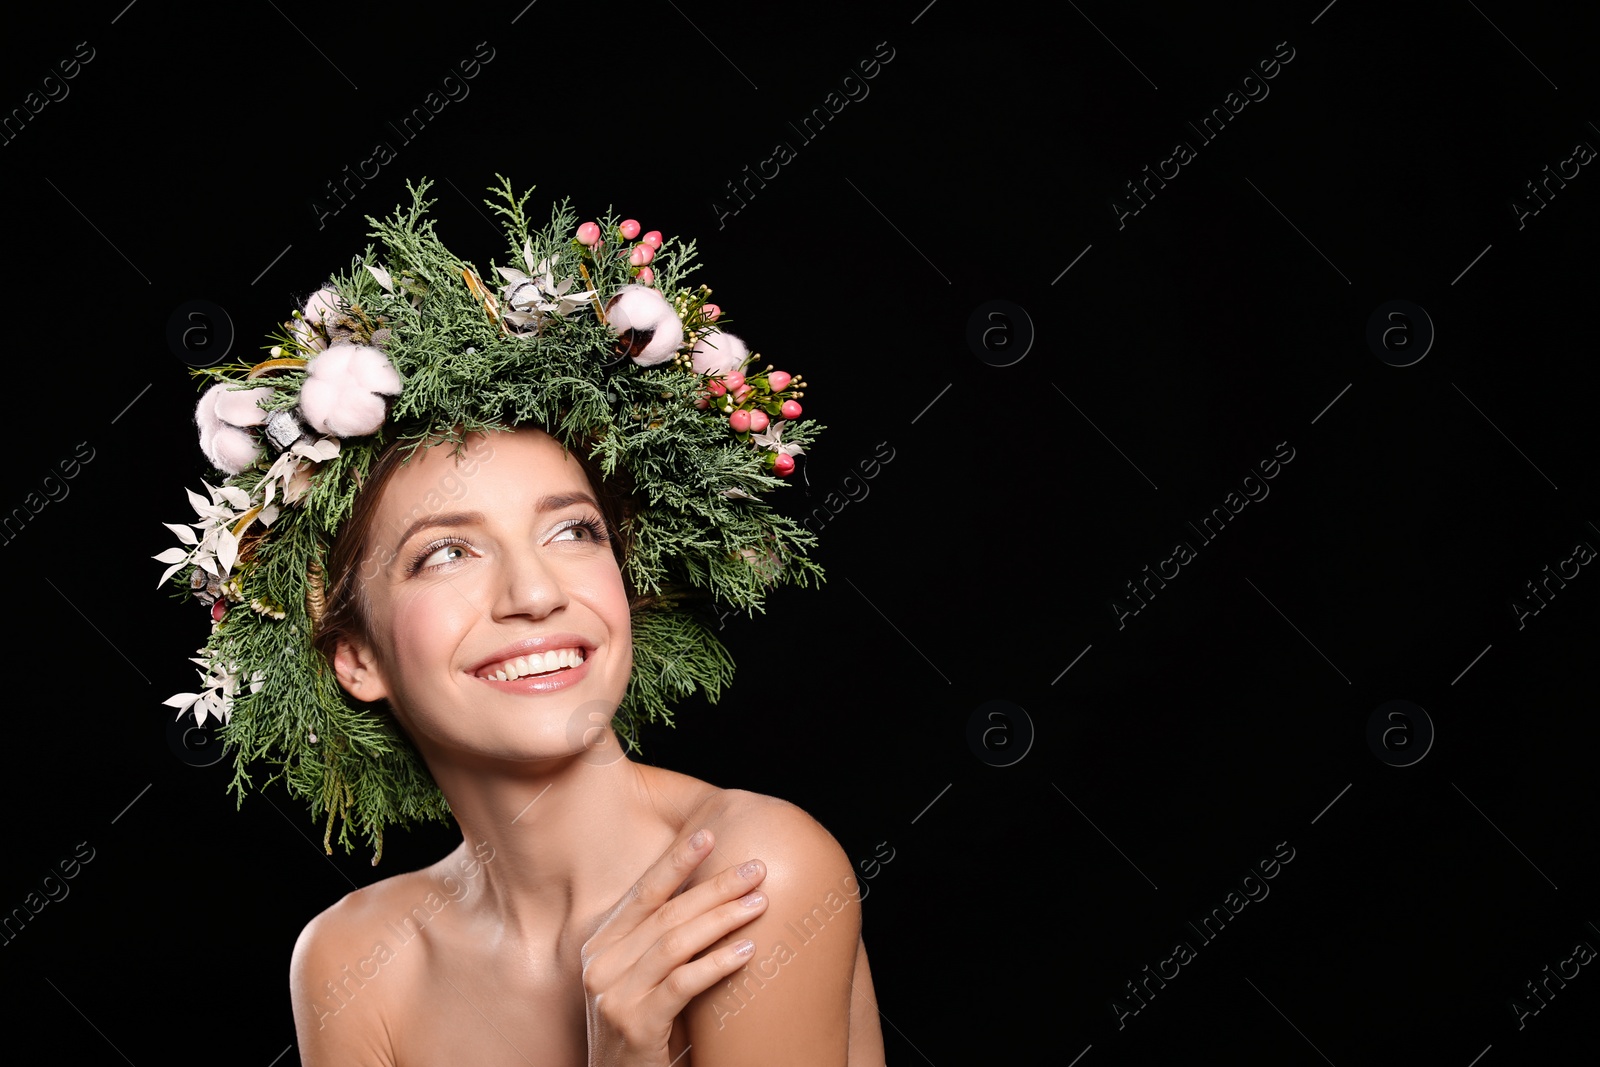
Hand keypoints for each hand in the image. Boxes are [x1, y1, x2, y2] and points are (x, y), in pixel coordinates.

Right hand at [582, 827, 768, 1066]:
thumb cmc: (644, 1026)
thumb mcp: (641, 977)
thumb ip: (661, 941)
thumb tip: (710, 894)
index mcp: (601, 945)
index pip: (643, 893)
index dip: (676, 861)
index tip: (709, 834)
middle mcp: (600, 965)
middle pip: (666, 913)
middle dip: (715, 886)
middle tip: (756, 868)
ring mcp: (614, 995)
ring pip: (675, 943)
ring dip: (723, 917)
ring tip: (760, 902)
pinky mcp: (635, 1025)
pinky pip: (682, 984)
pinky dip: (717, 963)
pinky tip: (747, 949)